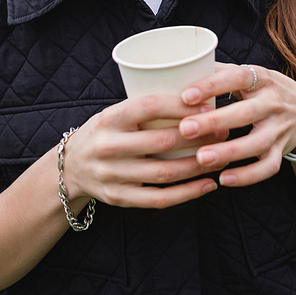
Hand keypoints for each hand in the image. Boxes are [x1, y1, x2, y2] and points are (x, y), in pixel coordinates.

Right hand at [61, 94, 228, 208]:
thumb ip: (145, 107)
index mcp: (109, 118)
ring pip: (164, 173)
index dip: (180, 106)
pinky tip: (208, 185)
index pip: (148, 107)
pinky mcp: (119, 198)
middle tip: (224, 131)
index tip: (208, 105)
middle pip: (161, 142)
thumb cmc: (106, 132)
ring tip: (223, 157)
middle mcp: (108, 146)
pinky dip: (187, 193)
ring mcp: (112, 175)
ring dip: (198, 166)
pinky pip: (159, 198)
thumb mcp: (115, 113)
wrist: (70, 167)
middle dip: (198, 137)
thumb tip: (197, 95)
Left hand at [178, 63, 295, 186]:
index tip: (186, 96)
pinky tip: (223, 178)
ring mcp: (279, 128)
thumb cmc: (265, 89)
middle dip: (214, 122)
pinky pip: (267, 167)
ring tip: (201, 158)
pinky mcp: (282, 150)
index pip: (237, 77)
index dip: (212, 85)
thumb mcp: (250, 74)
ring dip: (229, 152)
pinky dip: (247, 176)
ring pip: (256, 143)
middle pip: (245, 113)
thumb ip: (220, 71)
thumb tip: (182, 68)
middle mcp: (273, 102)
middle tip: (185, 129)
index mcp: (261, 78)